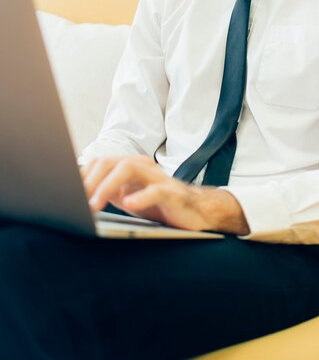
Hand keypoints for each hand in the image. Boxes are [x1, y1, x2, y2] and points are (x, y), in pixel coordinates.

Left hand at [80, 155, 249, 234]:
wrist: (195, 212)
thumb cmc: (158, 204)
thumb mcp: (127, 197)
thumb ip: (106, 191)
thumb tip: (75, 195)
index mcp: (129, 167)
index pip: (100, 162)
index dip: (82, 177)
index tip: (68, 194)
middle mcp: (142, 167)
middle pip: (111, 162)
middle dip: (91, 181)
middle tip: (78, 201)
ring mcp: (158, 178)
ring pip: (129, 168)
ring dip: (108, 185)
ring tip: (95, 204)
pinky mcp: (172, 192)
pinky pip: (155, 190)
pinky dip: (140, 196)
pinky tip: (128, 205)